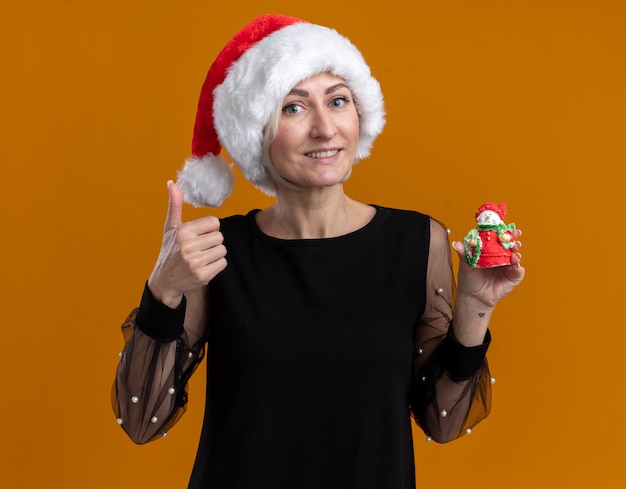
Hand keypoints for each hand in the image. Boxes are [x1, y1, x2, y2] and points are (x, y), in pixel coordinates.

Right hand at [147, 181, 226, 306]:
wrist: (164, 282)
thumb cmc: (169, 252)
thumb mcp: (170, 228)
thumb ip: (175, 205)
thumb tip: (171, 182)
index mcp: (182, 231)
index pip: (214, 222)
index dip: (210, 229)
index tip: (200, 236)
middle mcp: (188, 246)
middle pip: (220, 237)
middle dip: (213, 242)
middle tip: (200, 248)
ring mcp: (195, 262)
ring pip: (222, 250)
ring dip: (215, 254)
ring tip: (201, 257)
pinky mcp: (203, 275)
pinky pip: (223, 263)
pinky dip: (216, 265)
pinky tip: (204, 266)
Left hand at [452, 229, 524, 309]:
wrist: (473, 297)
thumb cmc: (469, 279)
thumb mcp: (465, 265)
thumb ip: (463, 254)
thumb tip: (456, 244)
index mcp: (490, 251)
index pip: (497, 238)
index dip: (501, 231)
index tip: (503, 226)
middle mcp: (500, 257)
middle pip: (509, 245)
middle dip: (513, 238)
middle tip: (514, 234)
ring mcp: (507, 266)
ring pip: (515, 255)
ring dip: (516, 250)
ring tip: (515, 248)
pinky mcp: (513, 277)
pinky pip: (518, 270)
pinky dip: (518, 266)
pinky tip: (516, 262)